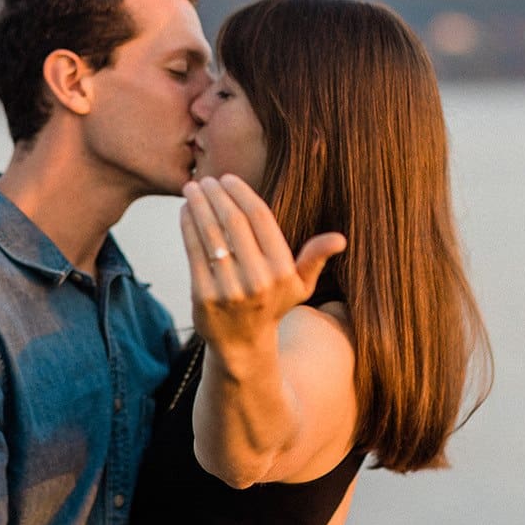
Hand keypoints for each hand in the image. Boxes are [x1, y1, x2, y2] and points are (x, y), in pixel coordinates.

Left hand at [180, 175, 345, 352]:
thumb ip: (315, 259)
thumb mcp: (299, 286)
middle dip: (217, 195)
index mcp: (282, 270)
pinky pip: (194, 252)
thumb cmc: (272, 306)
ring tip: (191, 189)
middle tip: (205, 179)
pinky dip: (187, 227)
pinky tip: (185, 212)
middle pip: (233, 222)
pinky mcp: (204, 296)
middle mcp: (258, 279)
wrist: (242, 346)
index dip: (241, 193)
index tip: (227, 178)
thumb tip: (340, 239)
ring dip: (199, 206)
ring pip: (211, 234)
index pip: (260, 218)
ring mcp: (229, 288)